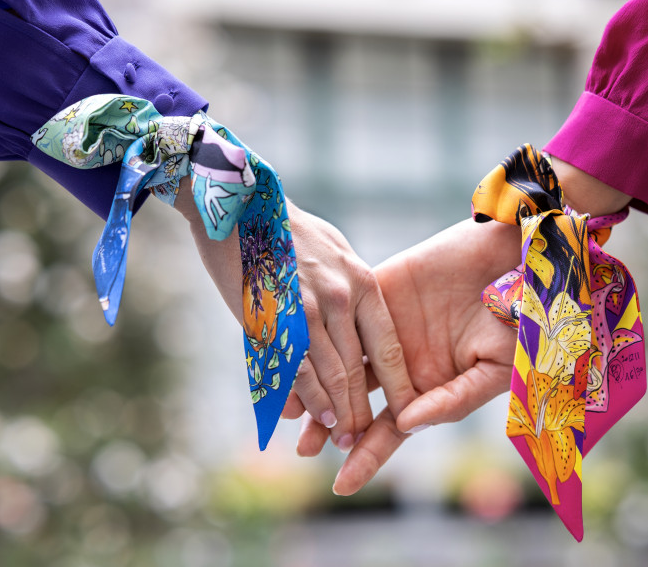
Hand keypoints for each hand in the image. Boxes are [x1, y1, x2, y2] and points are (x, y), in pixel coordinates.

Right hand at [175, 185, 415, 450]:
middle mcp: (339, 299)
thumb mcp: (335, 253)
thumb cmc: (290, 231)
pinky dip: (306, 398)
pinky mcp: (273, 319)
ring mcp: (305, 310)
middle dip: (363, 410)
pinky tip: (311, 417)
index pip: (388, 345)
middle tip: (364, 438)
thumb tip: (354, 328)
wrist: (241, 207)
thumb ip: (349, 292)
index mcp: (361, 282)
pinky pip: (295, 369)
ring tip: (342, 439)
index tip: (407, 411)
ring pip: (330, 375)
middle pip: (359, 369)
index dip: (399, 384)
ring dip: (337, 413)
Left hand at [295, 218, 520, 492]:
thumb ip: (454, 399)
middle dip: (329, 426)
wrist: (515, 258)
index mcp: (428, 387)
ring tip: (291, 409)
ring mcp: (385, 327)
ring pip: (341, 362)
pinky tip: (299, 351)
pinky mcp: (378, 290)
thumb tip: (406, 424)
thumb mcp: (495, 369)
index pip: (389, 429)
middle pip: (356, 401)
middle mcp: (400, 363)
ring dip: (315, 384)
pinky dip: (321, 333)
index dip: (367, 456)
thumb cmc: (517, 319)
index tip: (341, 485)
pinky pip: (344, 316)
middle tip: (303, 448)